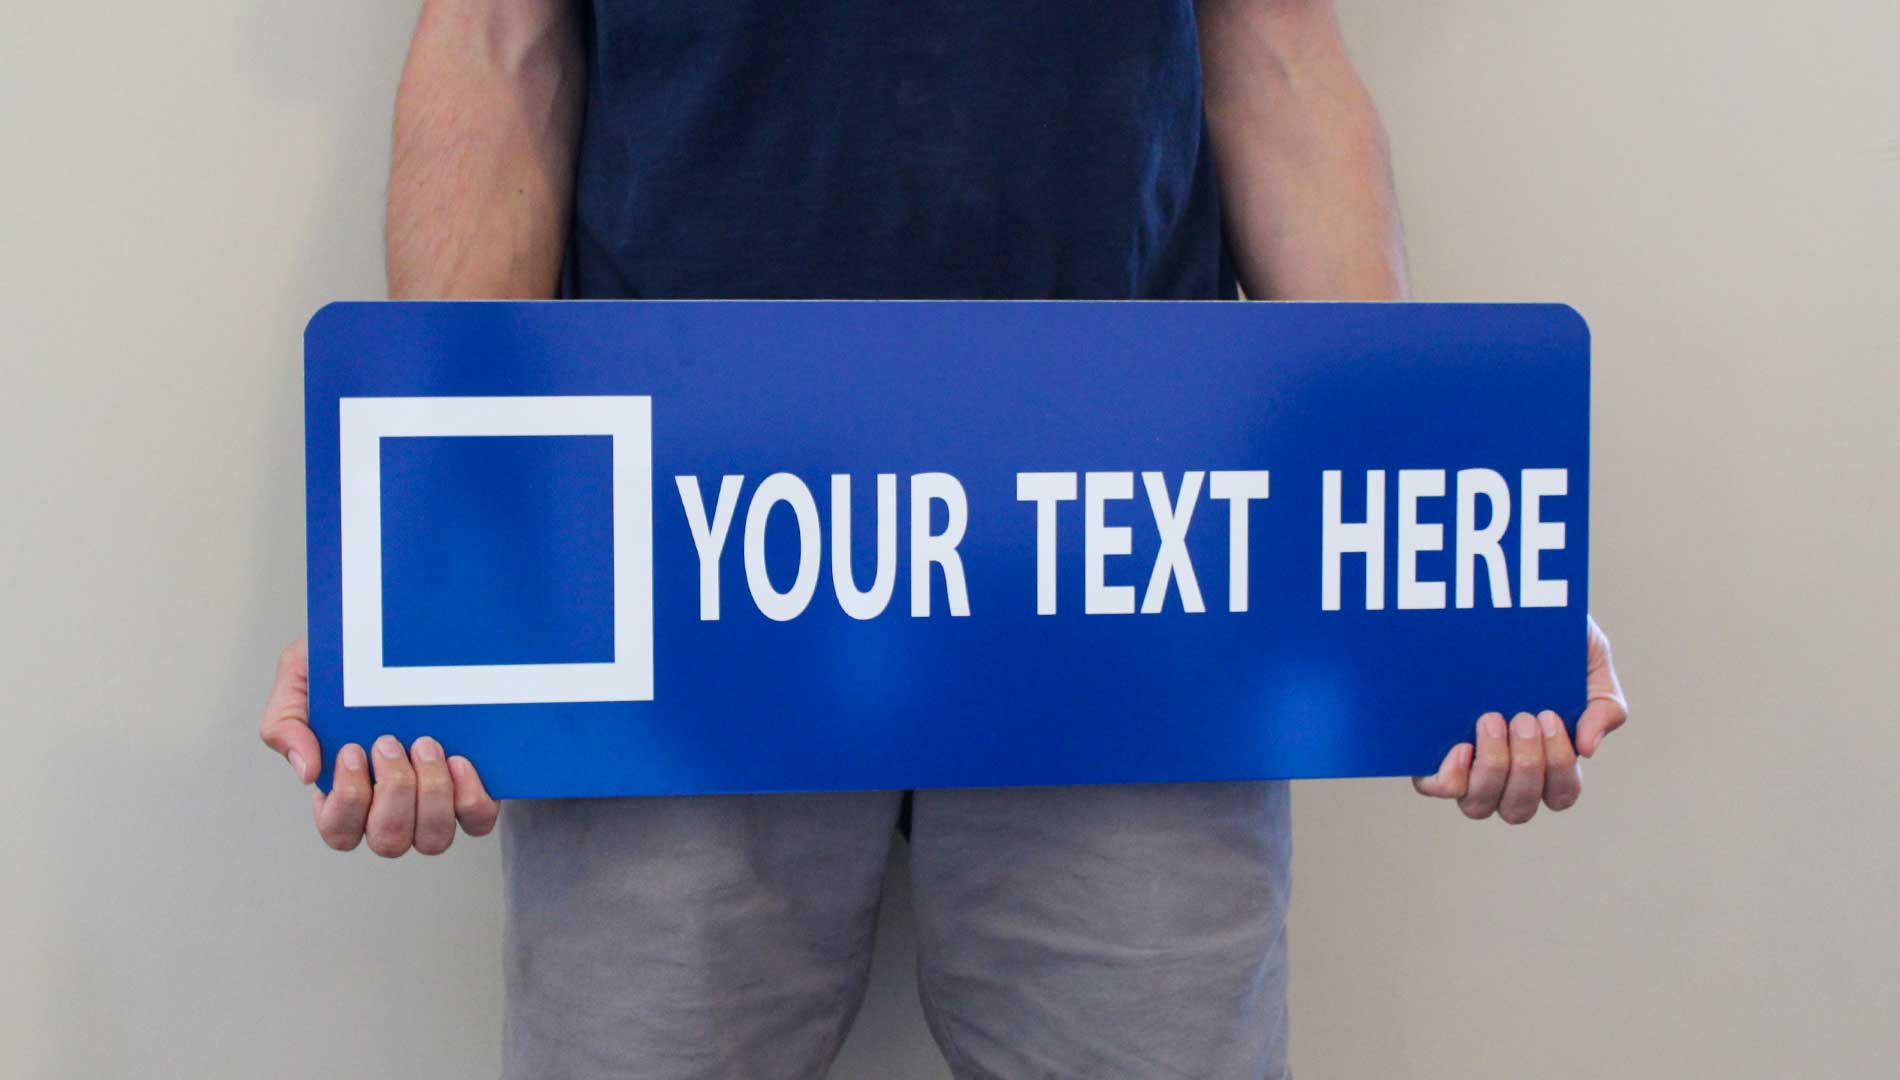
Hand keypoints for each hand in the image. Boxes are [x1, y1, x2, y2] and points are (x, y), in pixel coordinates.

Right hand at [258, 637, 499, 854]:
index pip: (339, 831)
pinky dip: (470, 798)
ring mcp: (432, 806)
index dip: (348, 800)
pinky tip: (459, 760)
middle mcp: (390, 810)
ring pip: (432, 839)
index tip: (353, 750)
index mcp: (345, 794)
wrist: (403, 635)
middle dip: (393, 791)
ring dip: (431, 794)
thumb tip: (307, 771)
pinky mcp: (471, 792)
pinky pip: (476, 821)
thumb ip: (284, 723)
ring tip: (427, 744)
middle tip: (390, 742)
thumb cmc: (348, 666)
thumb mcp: (300, 679)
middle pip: (389, 840)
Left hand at [1413, 615, 1628, 823]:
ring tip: (1492, 719)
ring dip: (1493, 768)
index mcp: (1547, 760)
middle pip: (1518, 808)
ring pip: (1479, 805)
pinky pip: (1439, 787)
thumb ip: (1606, 705)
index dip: (1558, 769)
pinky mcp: (1433, 752)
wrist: (1503, 602)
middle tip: (1524, 717)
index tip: (1550, 717)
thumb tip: (1587, 749)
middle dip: (1526, 766)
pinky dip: (1451, 777)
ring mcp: (1469, 767)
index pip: (1560, 794)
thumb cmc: (1551, 640)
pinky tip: (1461, 746)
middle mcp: (1507, 773)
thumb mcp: (1590, 662)